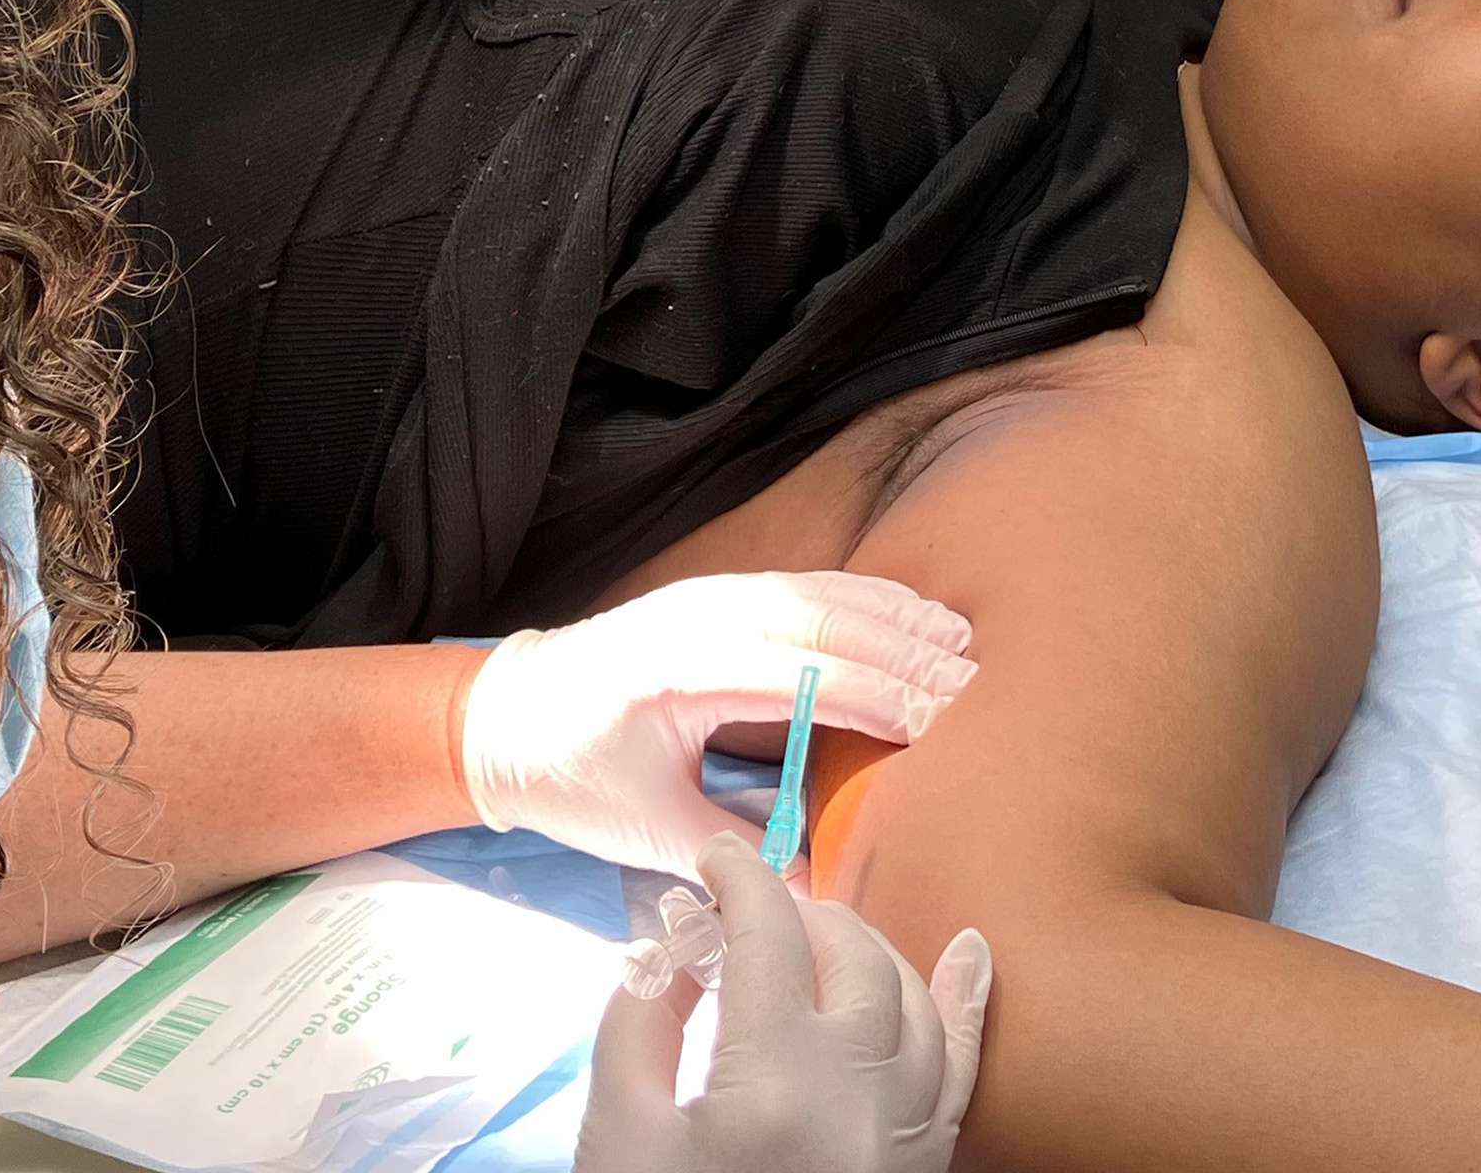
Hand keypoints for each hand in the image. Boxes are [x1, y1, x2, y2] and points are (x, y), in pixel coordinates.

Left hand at [459, 573, 975, 877]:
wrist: (506, 717)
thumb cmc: (574, 778)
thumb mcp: (652, 831)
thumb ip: (741, 858)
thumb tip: (826, 894)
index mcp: (680, 673)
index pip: (799, 673)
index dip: (875, 694)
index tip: (939, 721)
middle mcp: (699, 619)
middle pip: (822, 624)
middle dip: (904, 653)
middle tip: (975, 687)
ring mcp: (708, 597)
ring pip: (820, 595)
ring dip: (895, 618)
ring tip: (963, 647)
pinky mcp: (716, 595)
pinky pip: (803, 586)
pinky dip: (864, 599)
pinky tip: (912, 615)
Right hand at [576, 835, 990, 1172]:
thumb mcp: (618, 1136)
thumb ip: (639, 1025)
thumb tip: (671, 951)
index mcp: (770, 1085)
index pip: (769, 935)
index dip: (737, 878)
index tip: (710, 859)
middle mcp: (857, 1100)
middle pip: (850, 955)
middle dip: (796, 911)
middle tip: (746, 911)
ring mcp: (902, 1137)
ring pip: (912, 999)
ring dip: (864, 947)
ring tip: (815, 935)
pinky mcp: (920, 1171)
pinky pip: (965, 1071)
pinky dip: (968, 1004)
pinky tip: (969, 952)